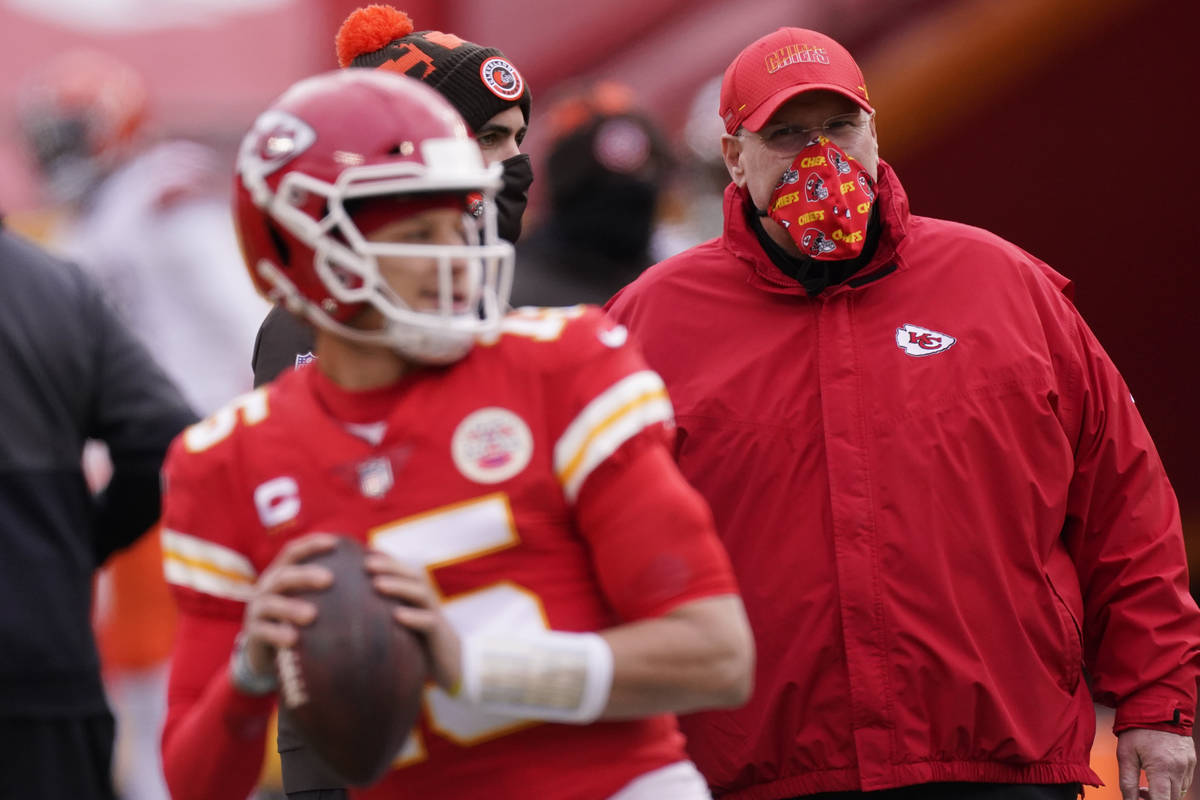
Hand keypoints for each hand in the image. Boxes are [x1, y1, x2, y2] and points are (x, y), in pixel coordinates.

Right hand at [239, 532, 337, 675]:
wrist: (270, 652)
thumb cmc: (301, 619)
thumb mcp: (315, 599)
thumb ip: (335, 586)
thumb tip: (374, 566)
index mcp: (282, 574)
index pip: (293, 552)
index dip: (311, 544)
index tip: (335, 543)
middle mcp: (267, 588)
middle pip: (284, 576)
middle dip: (305, 575)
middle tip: (329, 579)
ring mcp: (257, 610)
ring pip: (270, 604)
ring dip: (290, 608)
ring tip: (312, 615)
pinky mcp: (253, 634)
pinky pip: (263, 632)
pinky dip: (278, 634)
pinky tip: (294, 639)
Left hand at [365, 551, 461, 692]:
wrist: (451, 666)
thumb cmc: (417, 644)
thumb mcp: (397, 625)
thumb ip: (379, 614)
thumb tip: (343, 610)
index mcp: (415, 595)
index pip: (401, 570)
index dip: (384, 559)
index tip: (359, 553)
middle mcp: (426, 600)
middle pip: (411, 574)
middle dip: (390, 566)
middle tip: (366, 564)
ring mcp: (434, 615)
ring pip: (420, 593)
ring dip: (399, 586)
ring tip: (377, 585)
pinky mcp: (440, 635)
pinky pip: (429, 622)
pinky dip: (414, 617)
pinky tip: (397, 616)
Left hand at [1117, 727, 1195, 799]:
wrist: (1157, 707)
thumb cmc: (1137, 730)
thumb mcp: (1125, 755)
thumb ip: (1127, 782)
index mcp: (1161, 768)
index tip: (1140, 799)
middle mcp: (1179, 769)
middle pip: (1171, 799)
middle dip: (1156, 799)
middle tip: (1139, 791)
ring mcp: (1188, 765)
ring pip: (1179, 792)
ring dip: (1165, 794)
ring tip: (1147, 782)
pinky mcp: (1192, 761)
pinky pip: (1185, 782)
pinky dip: (1173, 784)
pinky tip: (1159, 775)